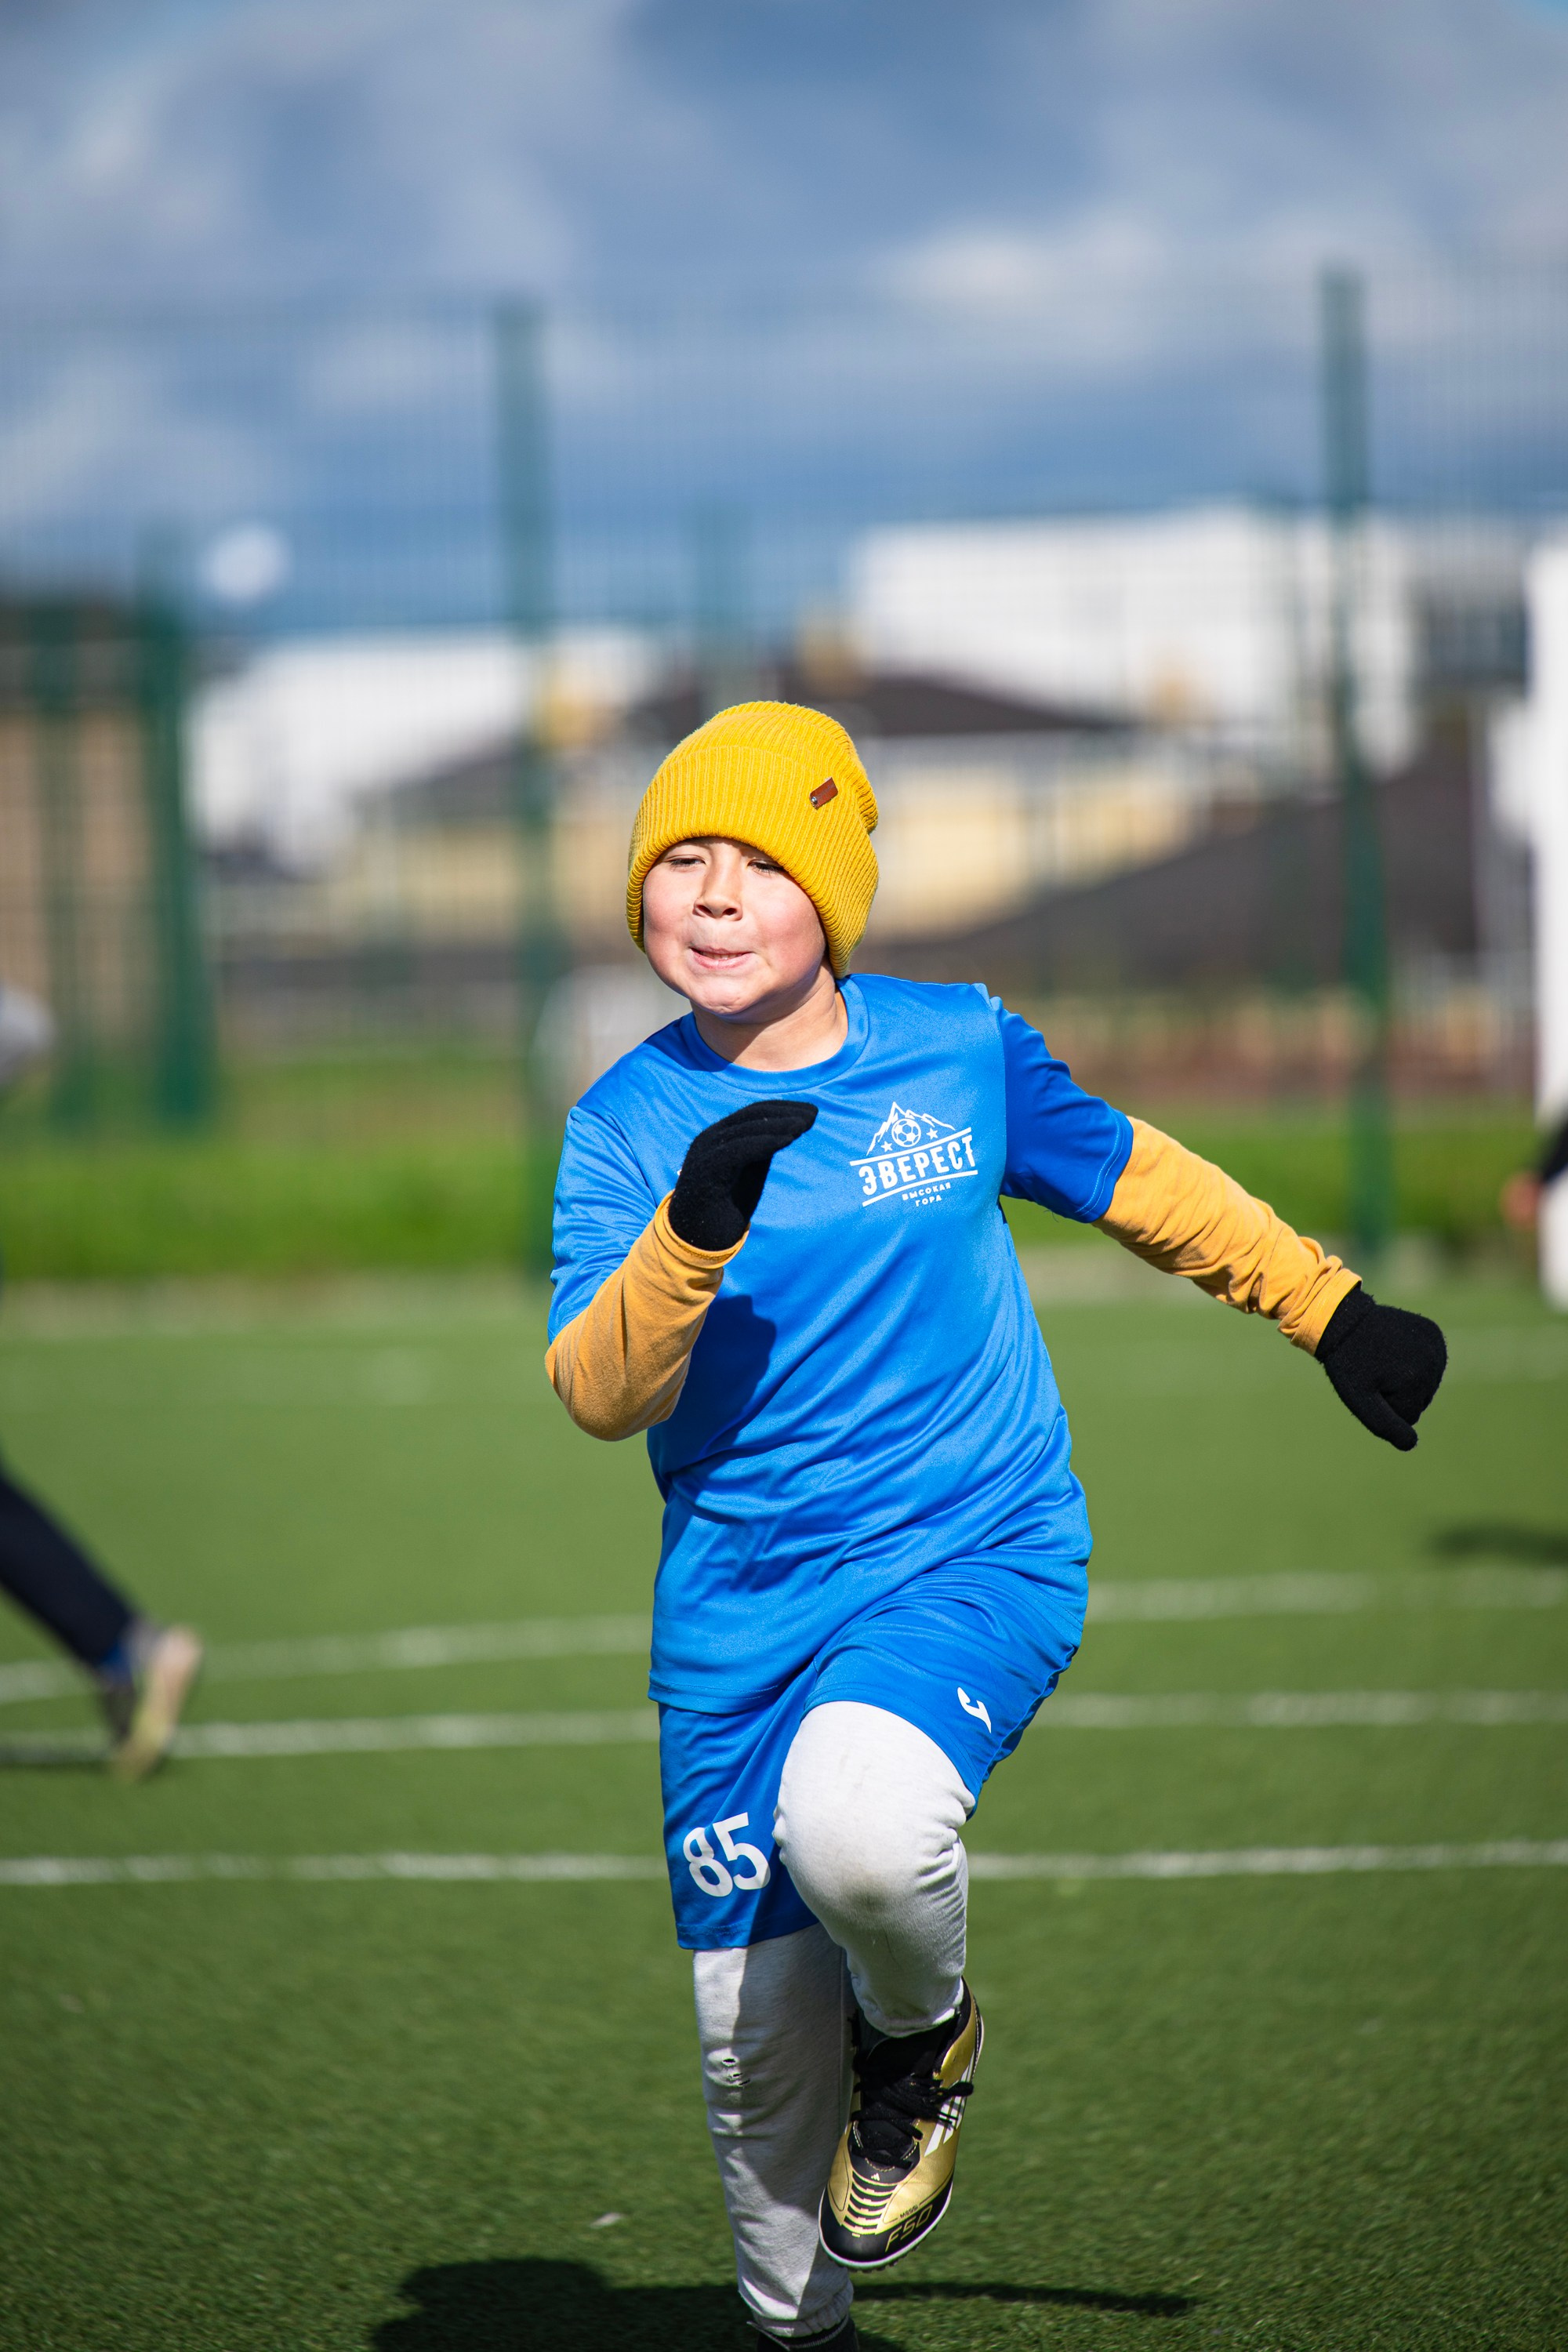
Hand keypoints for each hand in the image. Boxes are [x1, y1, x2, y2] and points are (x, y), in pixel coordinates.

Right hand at [668, 1101, 817, 1250]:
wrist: (693, 1241)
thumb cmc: (723, 1209)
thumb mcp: (748, 1175)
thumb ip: (761, 1153)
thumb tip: (786, 1133)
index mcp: (719, 1137)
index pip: (754, 1112)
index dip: (784, 1109)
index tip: (812, 1112)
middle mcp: (710, 1139)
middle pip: (751, 1115)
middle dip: (785, 1113)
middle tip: (814, 1115)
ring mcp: (705, 1152)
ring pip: (745, 1129)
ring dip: (778, 1125)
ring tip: (804, 1125)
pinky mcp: (704, 1170)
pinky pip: (737, 1150)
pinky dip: (764, 1143)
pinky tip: (787, 1140)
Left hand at [1317, 1285, 1446, 1451]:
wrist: (1343, 1319)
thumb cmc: (1348, 1364)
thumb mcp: (1360, 1400)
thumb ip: (1386, 1425)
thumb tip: (1412, 1443)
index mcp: (1416, 1380)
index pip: (1408, 1416)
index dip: (1384, 1405)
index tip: (1369, 1383)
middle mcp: (1433, 1361)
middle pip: (1420, 1400)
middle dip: (1397, 1392)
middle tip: (1374, 1370)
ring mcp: (1436, 1345)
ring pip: (1426, 1383)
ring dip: (1406, 1377)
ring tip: (1383, 1358)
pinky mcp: (1434, 1333)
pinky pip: (1430, 1363)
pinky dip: (1415, 1360)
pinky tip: (1395, 1348)